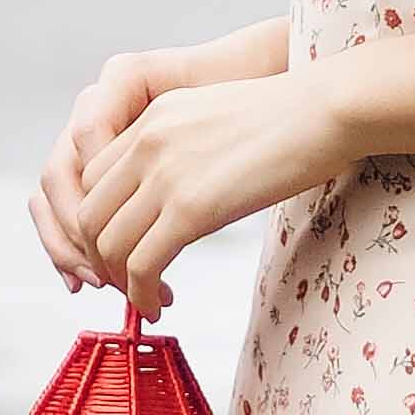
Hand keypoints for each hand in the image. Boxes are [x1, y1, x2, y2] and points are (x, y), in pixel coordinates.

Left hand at [66, 69, 352, 314]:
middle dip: (100, 257)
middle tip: (127, 281)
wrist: (324, 110)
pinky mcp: (190, 208)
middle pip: (89, 214)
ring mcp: (165, 174)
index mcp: (150, 117)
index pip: (92, 179)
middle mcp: (146, 142)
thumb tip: (175, 195)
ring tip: (147, 298)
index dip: (99, 222)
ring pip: (108, 244)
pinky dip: (142, 294)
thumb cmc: (287, 118)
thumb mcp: (213, 117)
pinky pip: (142, 265)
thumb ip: (180, 147)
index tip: (122, 247)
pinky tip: (159, 304)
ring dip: (120, 282)